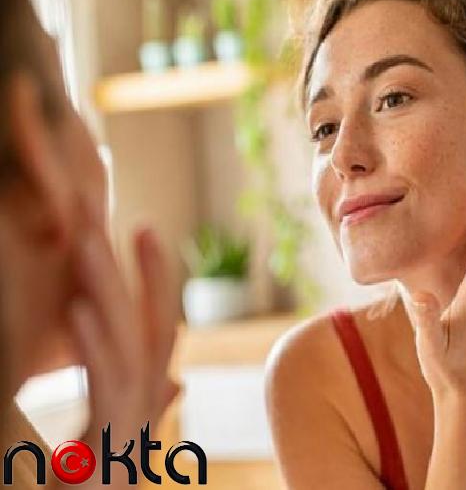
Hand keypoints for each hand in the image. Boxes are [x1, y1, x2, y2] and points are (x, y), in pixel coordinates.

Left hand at [68, 212, 178, 458]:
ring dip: (111, 290)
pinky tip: (79, 308)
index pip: (159, 327)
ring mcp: (132, 427)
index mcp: (144, 400)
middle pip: (149, 327)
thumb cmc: (100, 485)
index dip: (158, 278)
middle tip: (124, 213)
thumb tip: (176, 381)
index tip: (146, 227)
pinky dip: (95, 346)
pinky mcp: (109, 448)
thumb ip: (147, 404)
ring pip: (129, 346)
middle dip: (140, 269)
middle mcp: (146, 408)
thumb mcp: (120, 436)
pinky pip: (105, 388)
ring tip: (89, 240)